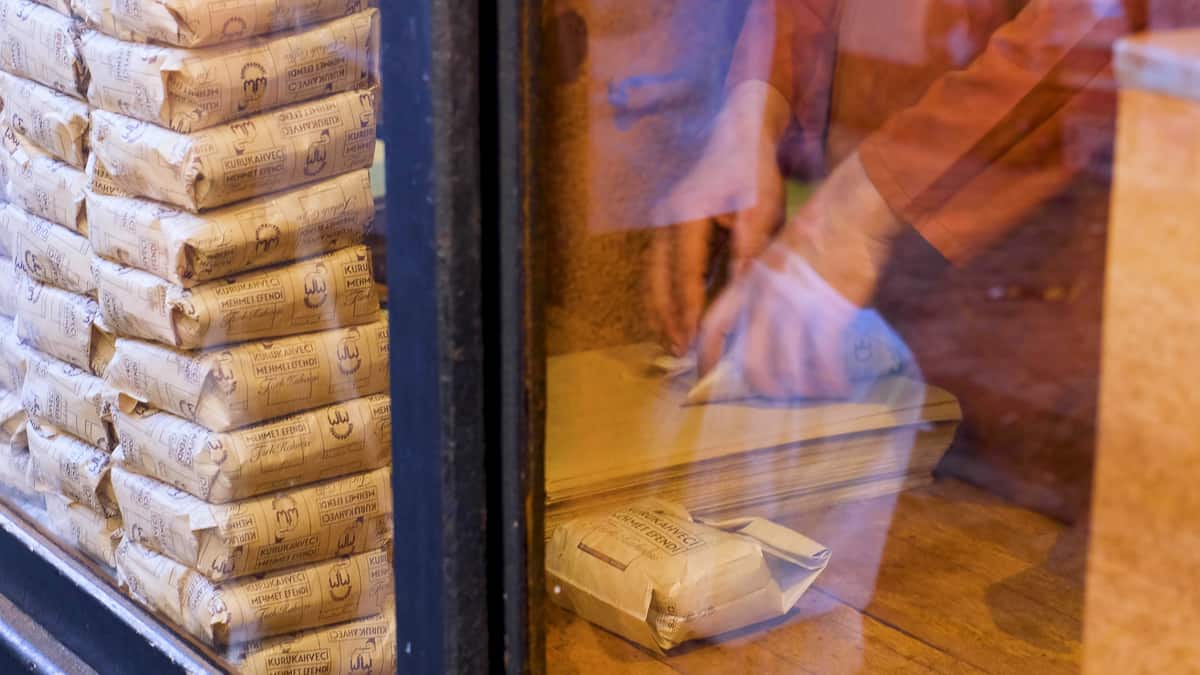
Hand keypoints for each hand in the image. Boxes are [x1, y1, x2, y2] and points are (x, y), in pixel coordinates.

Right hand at [646, 82, 790, 355]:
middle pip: (658, 278)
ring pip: (654, 276)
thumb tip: (743, 282)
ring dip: (661, 311)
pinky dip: (666, 297)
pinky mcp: (670, 233)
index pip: (684, 271)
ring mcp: (664, 226)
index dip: (687, 307)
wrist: (739, 137)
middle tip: (678, 352)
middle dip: (667, 317)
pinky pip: (661, 270)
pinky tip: (677, 320)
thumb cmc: (754, 172)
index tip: (692, 338)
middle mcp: (667, 222)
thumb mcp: (763, 205)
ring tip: (673, 344)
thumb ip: (752, 242)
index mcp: (688, 215)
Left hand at [695, 151, 910, 399]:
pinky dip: (831, 380)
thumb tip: (770, 320)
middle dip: (761, 388)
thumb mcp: (778, 256)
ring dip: (800, 390)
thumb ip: (768, 288)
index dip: (706, 357)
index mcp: (748, 283)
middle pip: (751, 362)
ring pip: (787, 369)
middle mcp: (766, 300)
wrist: (851, 211)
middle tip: (775, 400)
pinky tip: (839, 385)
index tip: (704, 379)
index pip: (714, 327)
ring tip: (813, 395)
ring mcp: (797, 309)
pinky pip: (825, 362)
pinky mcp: (829, 314)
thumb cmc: (819, 230)